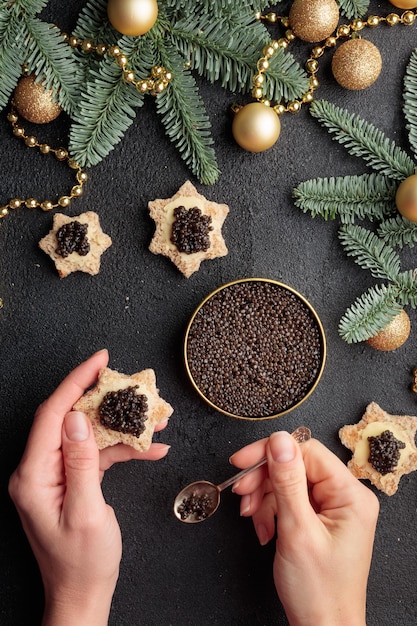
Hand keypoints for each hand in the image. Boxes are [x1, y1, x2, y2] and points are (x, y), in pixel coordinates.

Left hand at [8, 349, 169, 625]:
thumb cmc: (81, 563)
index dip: (76, 382)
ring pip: (91, 434)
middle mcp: (41, 469)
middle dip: (107, 401)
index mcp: (34, 475)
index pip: (52, 415)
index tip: (100, 360)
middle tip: (134, 386)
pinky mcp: (74, 479)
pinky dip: (125, 450)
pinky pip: (99, 454)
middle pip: (73, 418)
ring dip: (123, 427)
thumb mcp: (85, 513)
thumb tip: (79, 418)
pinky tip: (152, 450)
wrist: (83, 594)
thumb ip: (80, 462)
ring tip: (156, 420)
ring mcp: (58, 474)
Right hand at [230, 432, 378, 625]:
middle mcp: (345, 497)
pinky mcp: (318, 519)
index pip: (307, 451)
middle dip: (264, 480)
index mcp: (350, 494)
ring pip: (288, 482)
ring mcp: (332, 508)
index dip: (271, 452)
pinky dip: (270, 511)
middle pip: (295, 466)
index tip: (243, 461)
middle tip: (242, 492)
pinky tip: (263, 528)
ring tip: (252, 517)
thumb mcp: (297, 531)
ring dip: (264, 498)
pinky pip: (289, 500)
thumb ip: (287, 482)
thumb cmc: (319, 591)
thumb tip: (279, 440)